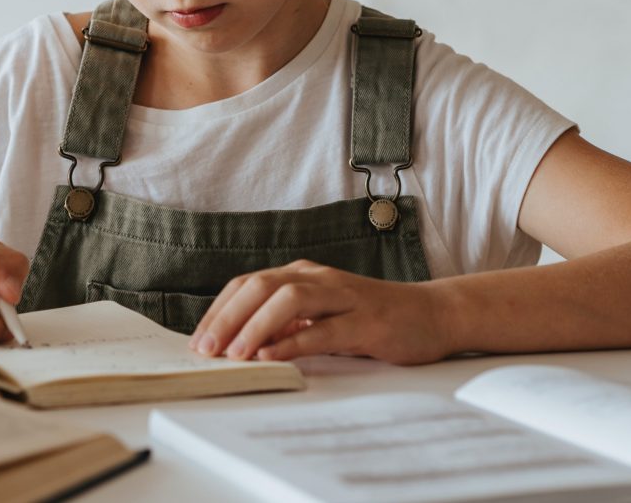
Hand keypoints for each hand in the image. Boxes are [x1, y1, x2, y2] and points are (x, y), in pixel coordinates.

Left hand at [188, 259, 454, 365]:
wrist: (433, 315)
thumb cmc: (373, 318)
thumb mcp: (323, 317)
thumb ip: (287, 324)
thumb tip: (240, 343)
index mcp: (303, 275)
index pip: (248, 284)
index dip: (219, 311)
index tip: (198, 340)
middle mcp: (319, 279)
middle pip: (260, 286)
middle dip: (227, 317)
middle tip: (204, 349)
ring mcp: (343, 297)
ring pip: (288, 300)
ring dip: (254, 326)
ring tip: (233, 354)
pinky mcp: (365, 322)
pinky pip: (322, 329)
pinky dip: (293, 342)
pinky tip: (272, 356)